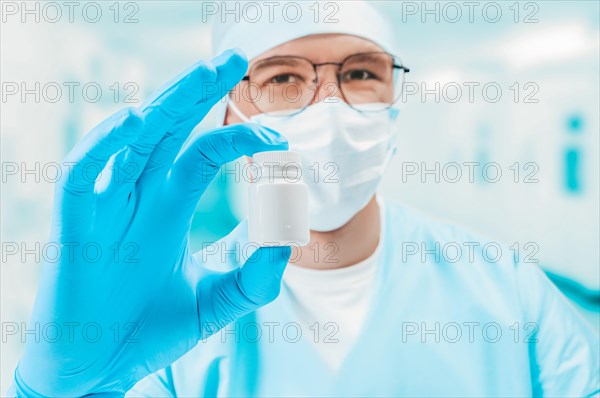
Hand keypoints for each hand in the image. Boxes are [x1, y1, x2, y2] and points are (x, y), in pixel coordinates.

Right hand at [13, 49, 290, 396]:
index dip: (239, 138)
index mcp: (168, 207)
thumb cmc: (149, 334)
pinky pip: (82, 174)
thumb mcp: (216, 303)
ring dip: (165, 104)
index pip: (203, 152)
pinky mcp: (72, 228)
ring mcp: (104, 208)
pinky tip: (140, 122)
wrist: (98, 373)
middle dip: (198, 91)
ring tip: (205, 74)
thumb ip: (255, 276)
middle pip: (168, 129)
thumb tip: (290, 241)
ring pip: (130, 139)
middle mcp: (137, 197)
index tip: (281, 138)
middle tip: (234, 58)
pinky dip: (105, 146)